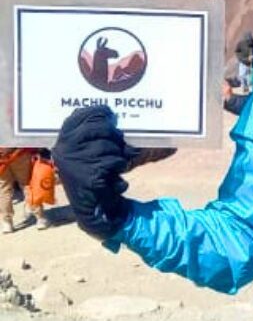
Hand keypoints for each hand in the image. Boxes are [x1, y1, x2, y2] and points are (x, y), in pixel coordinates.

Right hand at [52, 105, 136, 239]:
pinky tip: (115, 179)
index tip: (109, 113)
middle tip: (121, 147)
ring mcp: (75, 163)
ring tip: (114, 168)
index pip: (80, 116)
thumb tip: (113, 117)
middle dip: (115, 136)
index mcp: (63, 142)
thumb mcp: (89, 152)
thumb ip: (96, 135)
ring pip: (110, 146)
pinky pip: (114, 162)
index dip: (98, 112)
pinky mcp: (89, 176)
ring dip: (119, 156)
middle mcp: (65, 150)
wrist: (93, 209)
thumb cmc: (94, 176)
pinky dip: (119, 169)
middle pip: (101, 128)